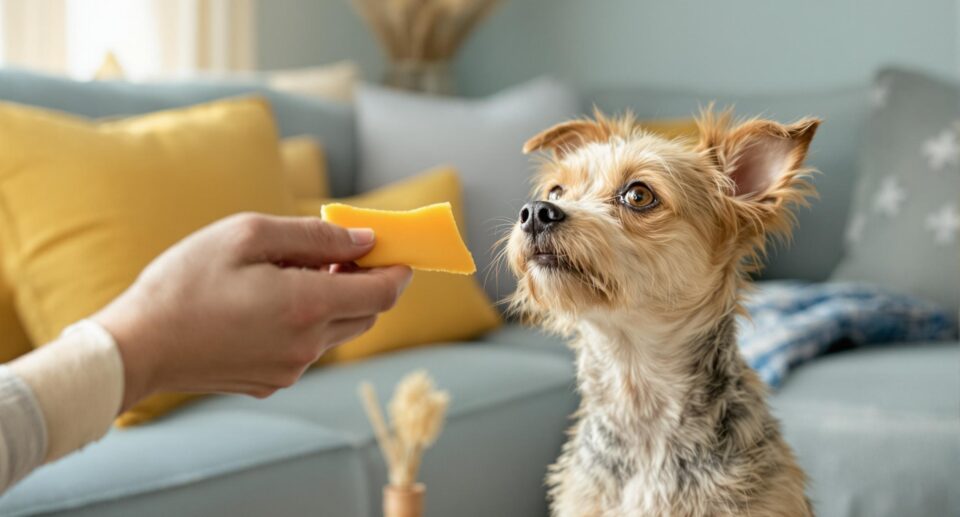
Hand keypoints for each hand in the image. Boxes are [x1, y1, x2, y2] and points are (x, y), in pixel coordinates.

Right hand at [93, 213, 412, 410]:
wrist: (137, 346)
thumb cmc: (186, 282)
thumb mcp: (247, 235)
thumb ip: (315, 236)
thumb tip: (364, 241)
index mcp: (308, 306)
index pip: (384, 293)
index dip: (398, 270)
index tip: (395, 252)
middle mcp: (309, 345)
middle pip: (367, 313)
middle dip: (365, 282)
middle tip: (336, 253)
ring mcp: (292, 369)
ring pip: (338, 331)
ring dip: (333, 301)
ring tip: (292, 274)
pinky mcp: (272, 382)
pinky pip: (307, 349)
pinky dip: (306, 324)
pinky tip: (268, 305)